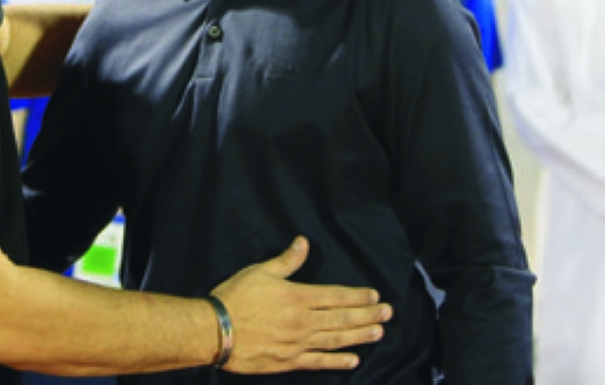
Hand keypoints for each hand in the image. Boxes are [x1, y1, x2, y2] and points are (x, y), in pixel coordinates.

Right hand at [213, 236, 391, 373]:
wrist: (216, 330)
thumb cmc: (235, 297)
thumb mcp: (260, 272)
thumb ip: (286, 260)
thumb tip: (304, 243)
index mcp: (297, 296)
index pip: (335, 296)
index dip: (357, 296)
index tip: (374, 296)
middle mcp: (303, 321)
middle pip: (342, 318)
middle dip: (367, 315)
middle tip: (387, 313)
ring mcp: (298, 343)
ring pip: (336, 339)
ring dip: (359, 335)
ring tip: (378, 332)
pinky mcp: (289, 361)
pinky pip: (319, 362)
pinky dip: (338, 361)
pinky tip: (353, 359)